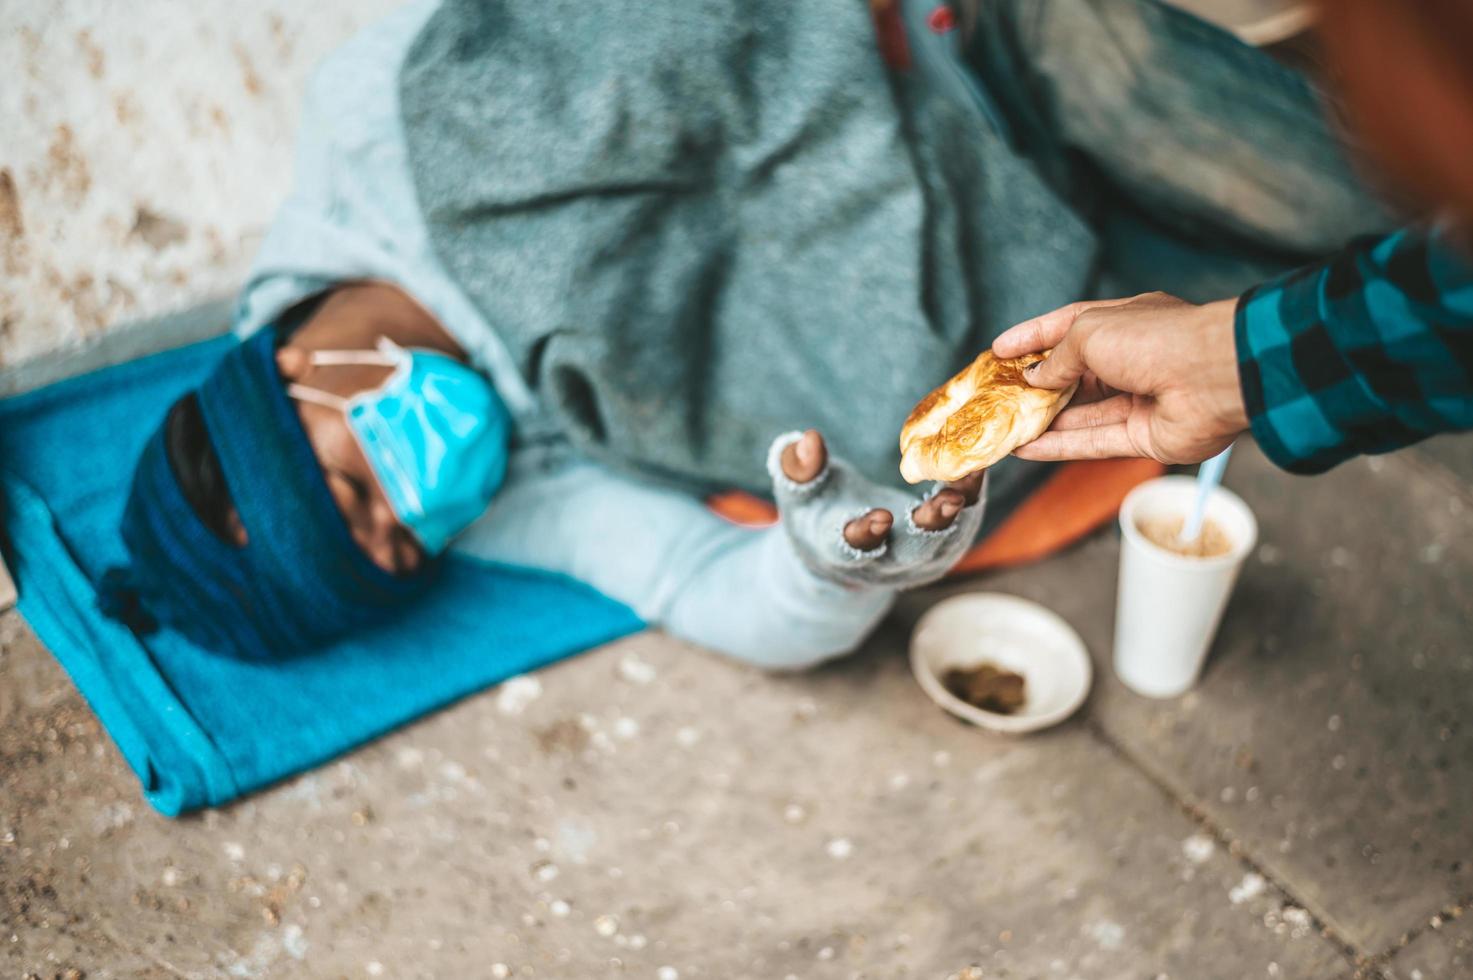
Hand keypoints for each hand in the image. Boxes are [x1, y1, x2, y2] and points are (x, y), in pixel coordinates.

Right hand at [991, 292, 1249, 464]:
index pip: (1069, 327)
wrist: (1213, 377)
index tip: (999, 351)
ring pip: (1082, 413)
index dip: (1033, 337)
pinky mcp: (1143, 436)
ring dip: (1043, 420)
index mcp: (1126, 322)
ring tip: (1004, 425)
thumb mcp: (1090, 333)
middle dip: (1037, 385)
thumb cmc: (1154, 339)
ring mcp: (1140, 400)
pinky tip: (1025, 449)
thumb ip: (1059, 358)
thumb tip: (1035, 379)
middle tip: (998, 395)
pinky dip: (1059, 446)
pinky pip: (1093, 442)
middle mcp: (1133, 359)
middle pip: (1076, 375)